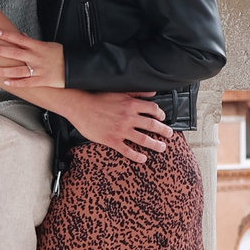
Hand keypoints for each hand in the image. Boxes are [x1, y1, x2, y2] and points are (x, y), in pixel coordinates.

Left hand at [0, 26, 66, 91]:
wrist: (74, 68)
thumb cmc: (61, 55)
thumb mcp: (48, 45)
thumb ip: (32, 42)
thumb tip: (22, 35)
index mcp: (37, 47)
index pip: (19, 39)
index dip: (7, 35)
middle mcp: (36, 58)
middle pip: (15, 53)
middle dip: (0, 50)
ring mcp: (38, 70)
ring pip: (18, 70)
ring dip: (4, 70)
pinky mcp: (41, 81)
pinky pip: (26, 83)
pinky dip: (16, 83)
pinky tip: (6, 82)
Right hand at [45, 88, 173, 162]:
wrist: (80, 106)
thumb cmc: (97, 98)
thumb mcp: (119, 91)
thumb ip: (137, 92)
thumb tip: (152, 92)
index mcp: (131, 104)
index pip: (152, 109)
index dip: (160, 113)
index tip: (162, 117)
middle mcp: (129, 118)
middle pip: (152, 125)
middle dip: (164, 131)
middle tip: (169, 134)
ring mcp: (121, 130)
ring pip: (144, 139)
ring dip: (155, 144)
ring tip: (162, 147)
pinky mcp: (112, 140)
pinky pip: (128, 150)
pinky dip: (137, 155)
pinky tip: (143, 158)